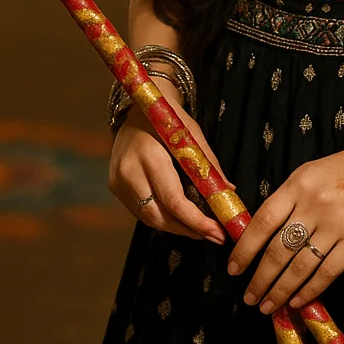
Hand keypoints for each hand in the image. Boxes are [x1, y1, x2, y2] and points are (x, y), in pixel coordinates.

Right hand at [108, 80, 228, 245]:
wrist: (136, 107)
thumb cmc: (169, 118)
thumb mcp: (192, 134)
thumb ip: (208, 165)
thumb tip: (228, 192)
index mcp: (149, 156)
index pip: (173, 200)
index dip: (196, 221)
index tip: (217, 232)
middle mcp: (128, 172)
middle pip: (159, 216)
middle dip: (189, 230)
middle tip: (214, 236)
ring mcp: (118, 181)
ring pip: (149, 218)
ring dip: (177, 227)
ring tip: (202, 230)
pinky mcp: (115, 186)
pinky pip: (141, 210)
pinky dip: (163, 217)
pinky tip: (181, 218)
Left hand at [225, 125, 343, 315]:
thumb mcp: (311, 172)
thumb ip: (288, 199)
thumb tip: (264, 234)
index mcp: (297, 184)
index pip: (262, 222)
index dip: (245, 249)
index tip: (233, 269)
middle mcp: (313, 205)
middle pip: (278, 250)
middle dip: (260, 279)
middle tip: (249, 297)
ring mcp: (336, 224)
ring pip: (299, 266)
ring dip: (280, 291)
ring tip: (267, 306)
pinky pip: (327, 271)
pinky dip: (310, 290)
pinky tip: (298, 301)